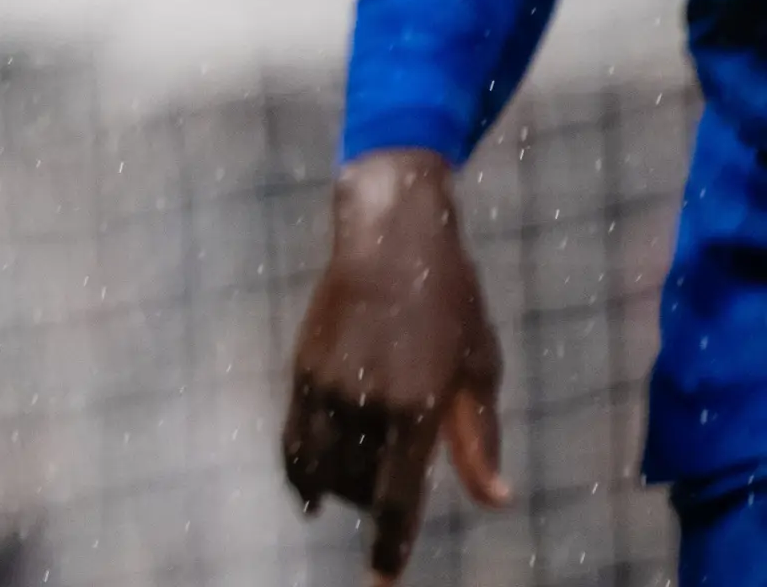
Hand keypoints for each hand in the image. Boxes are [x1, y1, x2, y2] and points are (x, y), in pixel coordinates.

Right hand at [283, 147, 512, 580]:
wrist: (388, 236)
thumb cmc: (451, 302)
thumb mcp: (482, 370)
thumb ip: (481, 441)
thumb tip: (495, 501)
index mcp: (415, 407)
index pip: (395, 500)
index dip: (389, 548)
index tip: (382, 581)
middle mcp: (362, 401)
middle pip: (353, 488)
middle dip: (368, 507)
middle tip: (386, 504)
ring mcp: (324, 384)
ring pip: (319, 467)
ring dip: (338, 489)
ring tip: (357, 485)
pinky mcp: (300, 367)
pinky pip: (293, 436)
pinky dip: (299, 469)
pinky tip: (307, 490)